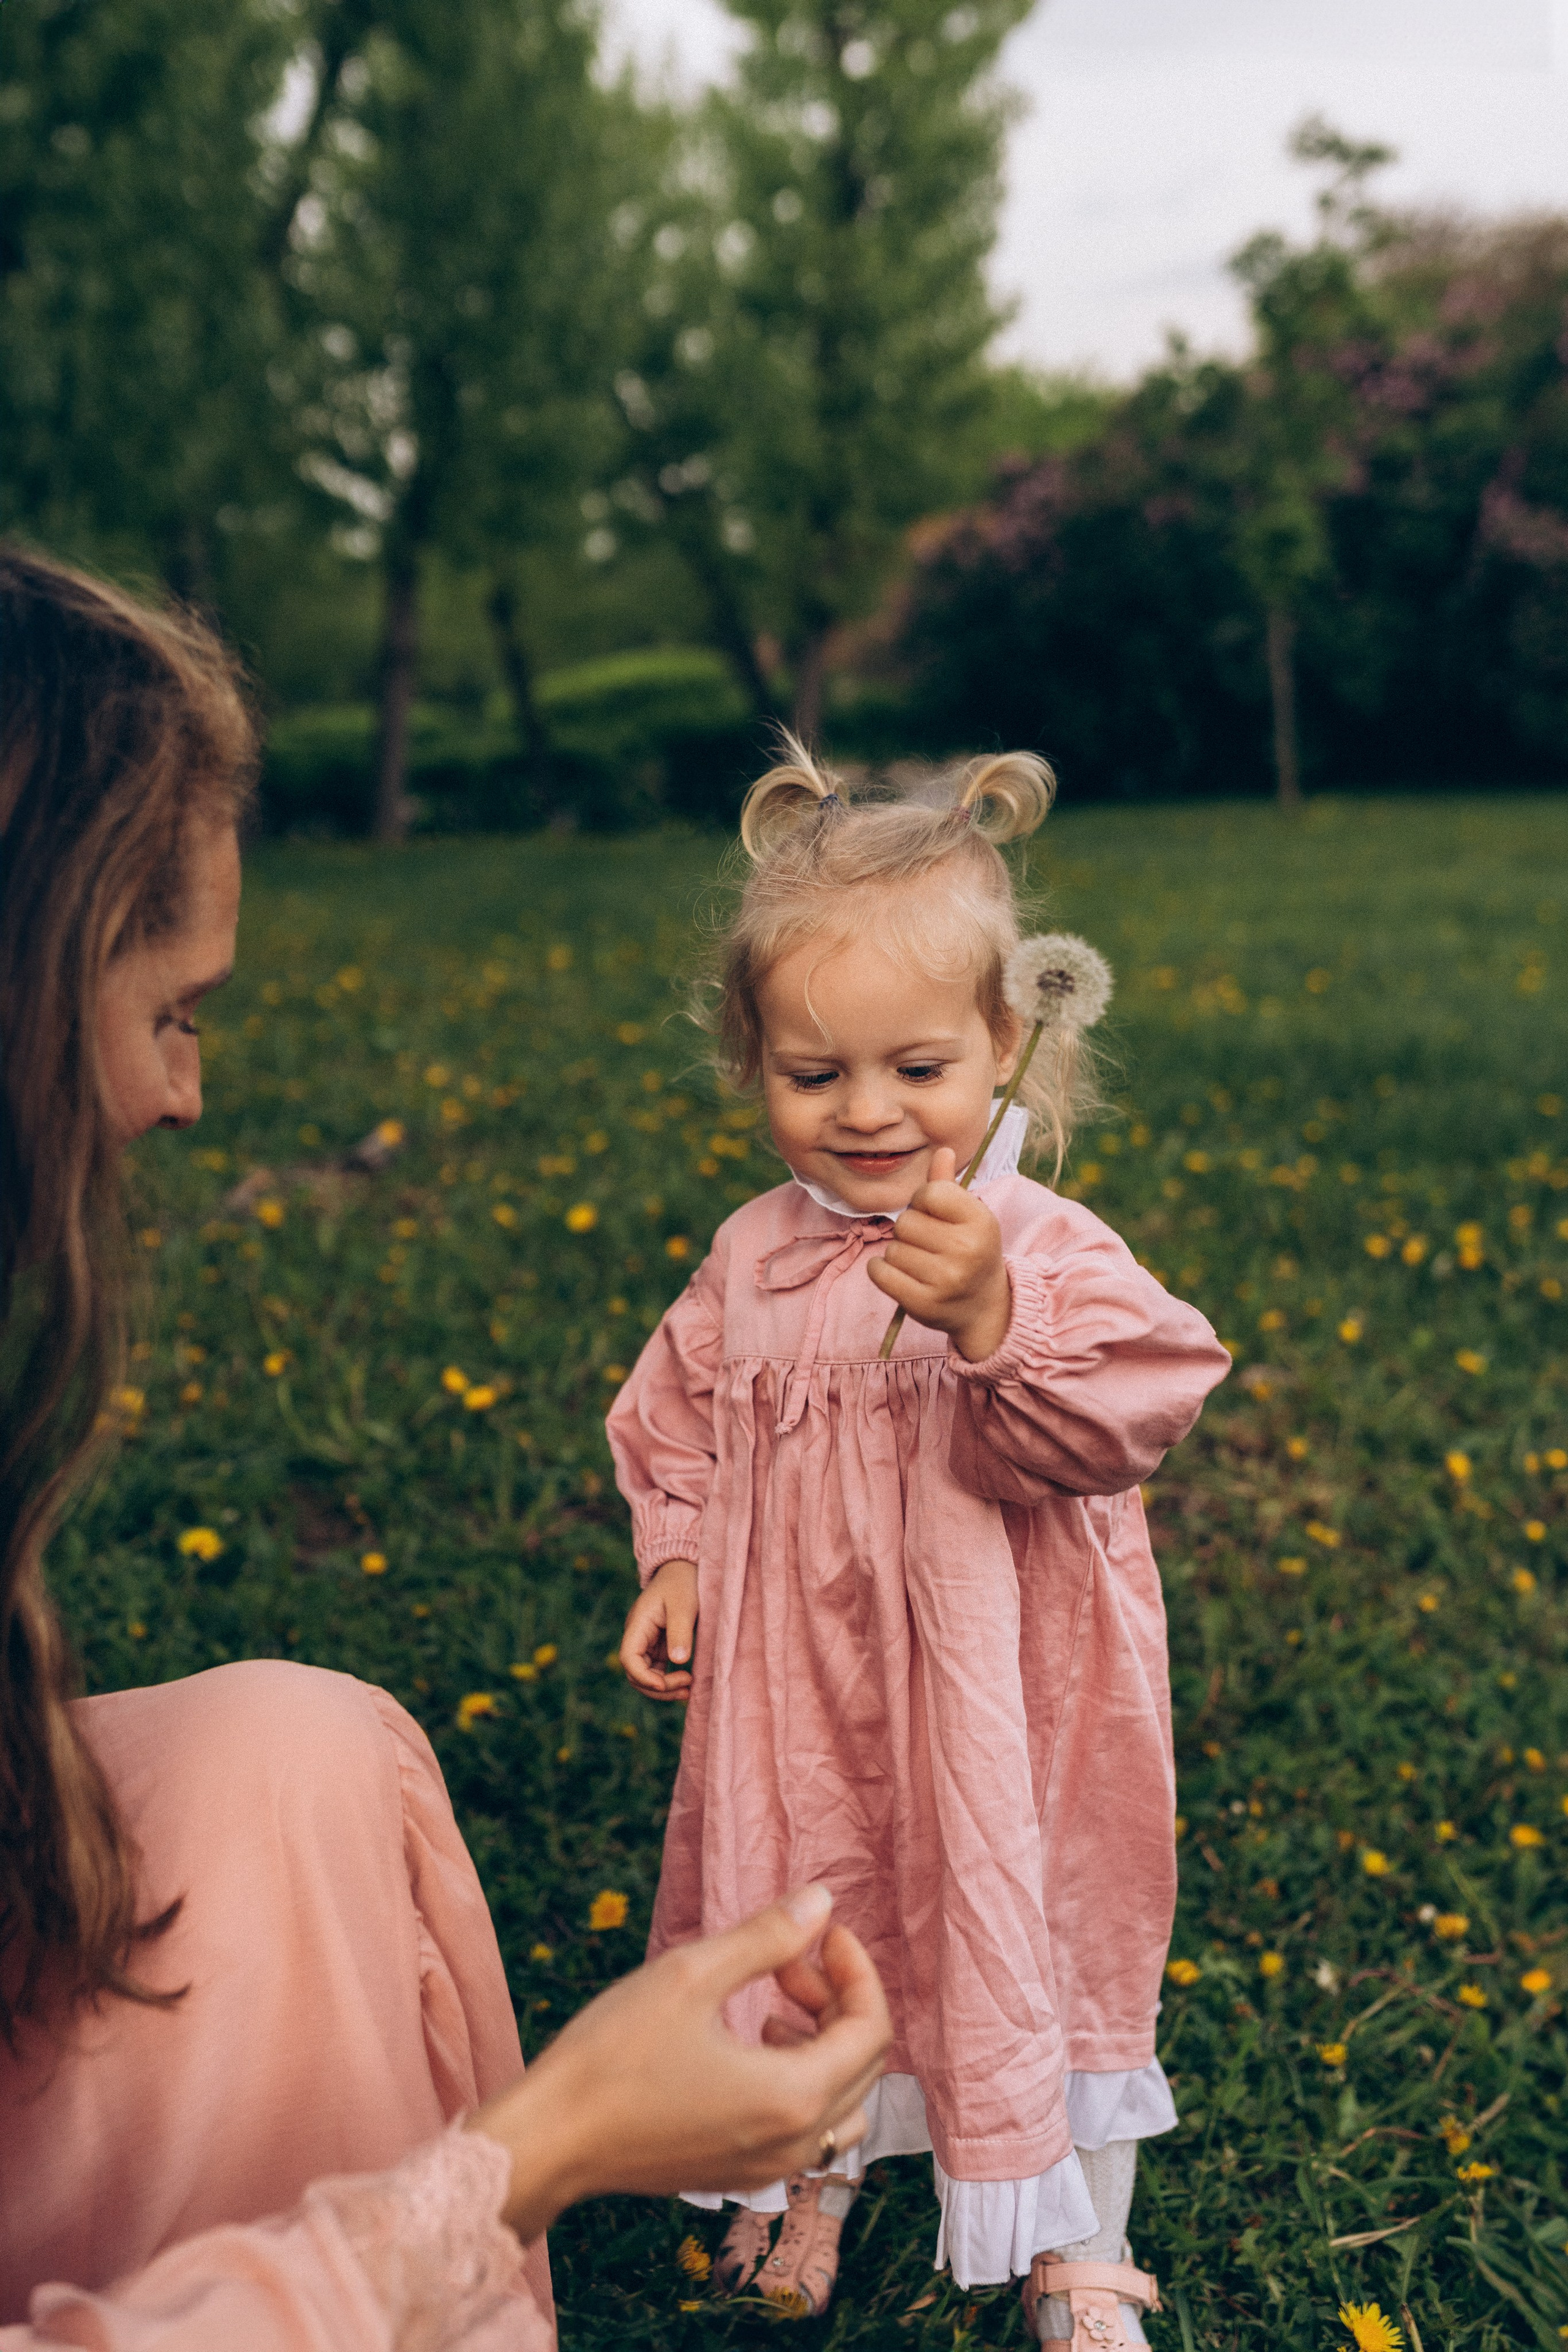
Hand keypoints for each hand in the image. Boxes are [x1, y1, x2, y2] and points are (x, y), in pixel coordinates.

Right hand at [469, 1885, 890, 2239]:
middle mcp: (794, 2145)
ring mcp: (768, 2169)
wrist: (551, 2140)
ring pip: (840, 2102)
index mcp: (793, 2098)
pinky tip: (749, 2046)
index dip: (855, 1969)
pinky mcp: (740, 2175)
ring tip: (771, 2004)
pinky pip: (805, 2129)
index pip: (871, 2029)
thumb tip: (822, 1901)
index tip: (821, 1930)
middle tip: (785, 1961)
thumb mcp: (691, 1975)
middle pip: (863, 2065)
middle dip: (836, 2000)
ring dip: (822, 2044)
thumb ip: (767, 1938)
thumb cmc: (613, 2054)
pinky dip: (798, 2079)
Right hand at [620, 1558, 697, 1699]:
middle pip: (635, 1673)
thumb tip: (678, 1661)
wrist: (684, 1569)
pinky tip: (688, 1683)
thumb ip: (680, 1631)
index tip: (665, 1683)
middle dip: (658, 1687)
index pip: (629, 1658)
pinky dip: (670, 1681)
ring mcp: (648, 1643)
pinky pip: (658, 1671)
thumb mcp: (684, 1605)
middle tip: (686, 1687)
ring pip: (646, 1676)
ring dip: (664, 1688)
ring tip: (689, 1691)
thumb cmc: (683, 1582)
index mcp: (638, 1624)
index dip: (643, 1676)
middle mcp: (638, 1636)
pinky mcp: (659, 1646)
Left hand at [865, 1146, 1011, 1359]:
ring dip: (899, 1253)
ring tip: (921, 1264)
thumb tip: (942, 1149)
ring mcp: (946, 1279)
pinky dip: (881, 1270)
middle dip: (910, 1230)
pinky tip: (898, 1275)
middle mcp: (967, 1249)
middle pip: (906, 1222)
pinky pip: (880, 1272)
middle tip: (928, 1245)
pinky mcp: (924, 1303)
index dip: (924, 1201)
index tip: (934, 1216)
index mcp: (981, 1222)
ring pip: (893, 1248)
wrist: (983, 1306)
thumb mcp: (967, 1217)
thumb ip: (948, 1186)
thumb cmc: (970, 1251)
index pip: (930, 1193)